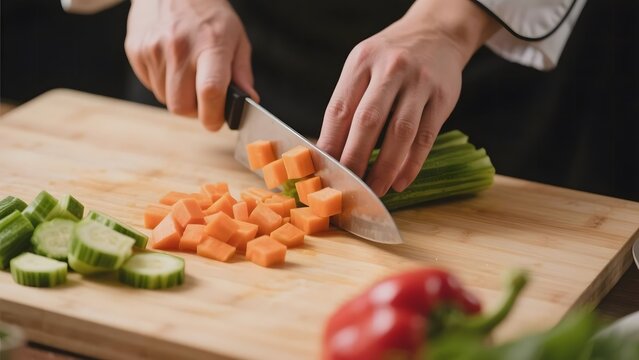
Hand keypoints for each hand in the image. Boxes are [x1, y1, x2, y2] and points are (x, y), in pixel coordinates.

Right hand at [125, 0, 257, 130]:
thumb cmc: (209, 13)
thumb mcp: (236, 37)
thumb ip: (242, 73)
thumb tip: (248, 101)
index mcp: (210, 44)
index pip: (210, 92)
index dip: (214, 116)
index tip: (217, 120)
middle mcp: (179, 47)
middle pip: (181, 106)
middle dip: (194, 112)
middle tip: (204, 101)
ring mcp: (153, 49)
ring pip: (165, 99)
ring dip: (179, 96)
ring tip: (187, 73)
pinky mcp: (136, 50)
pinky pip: (151, 85)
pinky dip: (163, 83)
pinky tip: (171, 63)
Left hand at [316, 0, 497, 195]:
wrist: (436, 33)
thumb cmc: (390, 58)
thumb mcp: (363, 65)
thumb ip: (348, 102)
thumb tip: (330, 151)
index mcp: (362, 61)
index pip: (340, 108)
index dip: (331, 143)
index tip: (325, 169)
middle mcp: (391, 69)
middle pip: (368, 121)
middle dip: (355, 159)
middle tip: (348, 186)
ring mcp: (419, 83)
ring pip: (400, 132)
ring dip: (385, 167)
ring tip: (375, 189)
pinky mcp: (442, 97)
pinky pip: (426, 137)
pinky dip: (412, 164)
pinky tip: (400, 181)